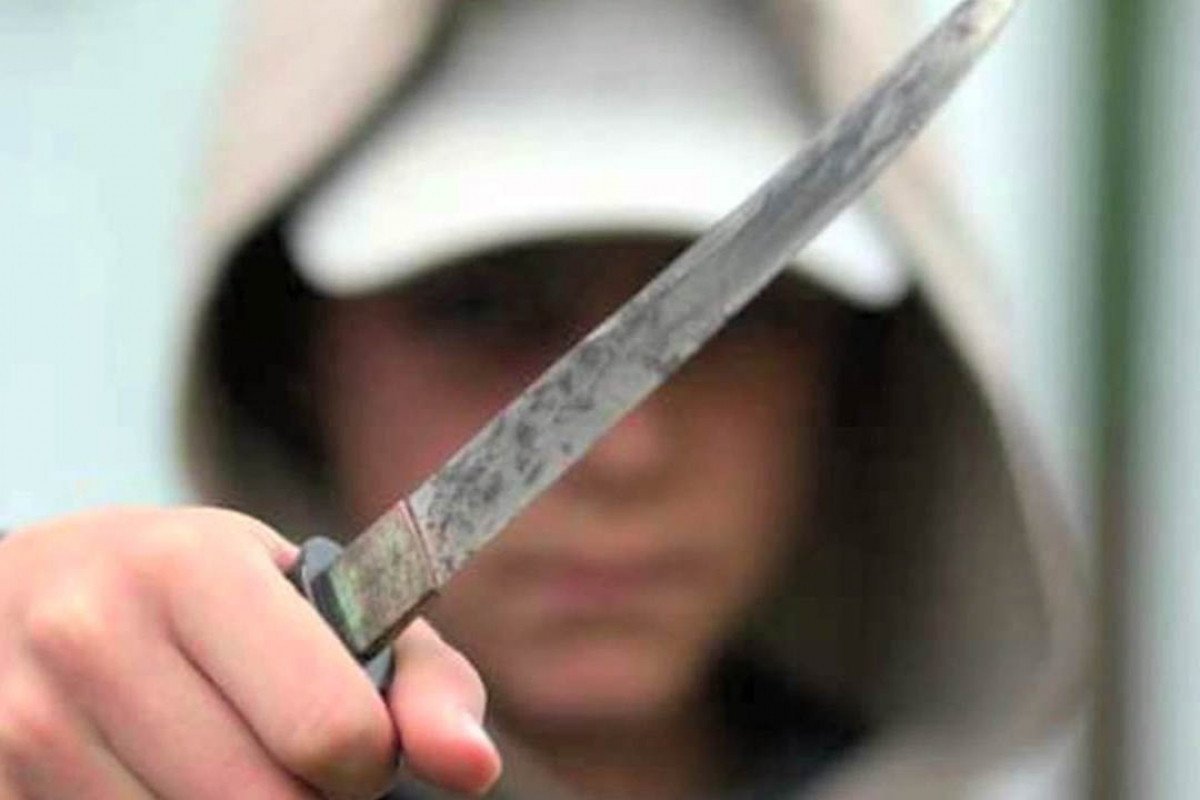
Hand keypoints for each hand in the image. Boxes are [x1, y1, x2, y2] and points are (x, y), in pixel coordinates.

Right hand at [0, 507, 500, 798]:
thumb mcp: (323, 605)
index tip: (350, 741)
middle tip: (284, 753)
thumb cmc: (209, 598)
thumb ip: (422, 680)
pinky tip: (159, 779)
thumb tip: (473, 768)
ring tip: (219, 757)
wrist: (31, 591)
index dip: (365, 762)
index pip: (330, 732)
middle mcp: (91, 639)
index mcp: (188, 568)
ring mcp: (25, 724)